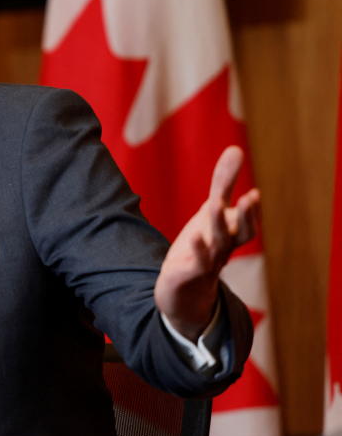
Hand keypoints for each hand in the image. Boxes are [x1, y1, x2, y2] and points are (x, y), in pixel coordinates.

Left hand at [154, 146, 259, 340]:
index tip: (254, 192)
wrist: (182, 286)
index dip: (250, 210)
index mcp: (232, 234)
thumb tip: (236, 148)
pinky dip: (198, 249)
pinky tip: (194, 236)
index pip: (247, 223)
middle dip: (245, 216)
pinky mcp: (189, 272)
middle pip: (241, 235)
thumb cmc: (201, 243)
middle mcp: (224, 249)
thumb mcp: (210, 211)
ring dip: (218, 225)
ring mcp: (208, 262)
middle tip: (249, 197)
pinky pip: (197, 262)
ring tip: (213, 204)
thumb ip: (223, 183)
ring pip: (218, 245)